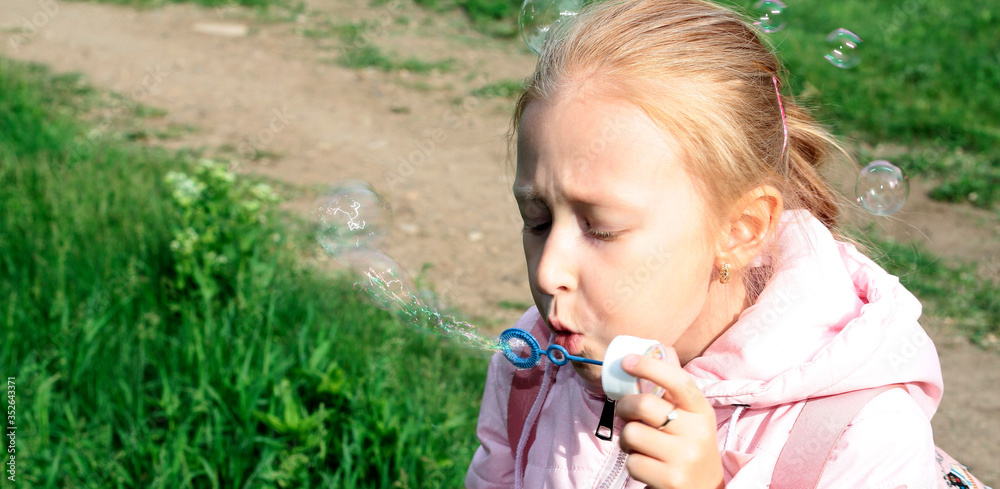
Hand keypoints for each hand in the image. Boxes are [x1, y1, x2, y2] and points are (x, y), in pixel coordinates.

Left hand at [615, 351, 723, 488]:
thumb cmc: (688, 447)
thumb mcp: (691, 418)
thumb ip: (675, 389)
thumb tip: (662, 348)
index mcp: (702, 411)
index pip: (678, 381)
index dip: (649, 367)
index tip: (626, 362)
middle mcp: (697, 433)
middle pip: (644, 405)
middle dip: (624, 406)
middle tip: (625, 412)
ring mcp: (685, 458)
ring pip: (632, 434)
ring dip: (627, 440)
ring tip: (641, 446)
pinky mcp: (671, 480)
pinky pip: (632, 463)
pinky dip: (633, 464)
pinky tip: (648, 466)